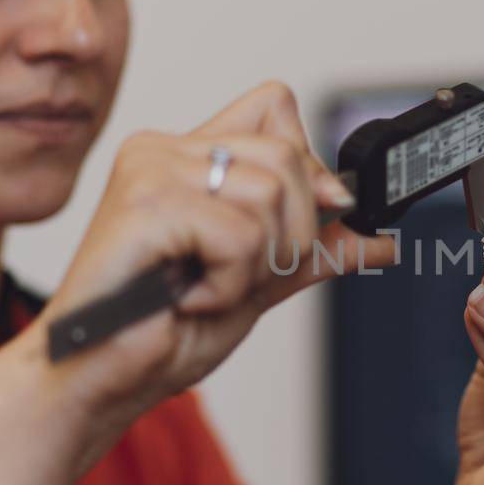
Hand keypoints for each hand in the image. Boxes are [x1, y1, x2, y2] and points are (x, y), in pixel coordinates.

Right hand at [25, 81, 396, 464]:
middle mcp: (165, 150)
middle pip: (288, 155)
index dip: (309, 164)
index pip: (276, 105)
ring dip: (254, 265)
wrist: (103, 379)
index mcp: (188, 156)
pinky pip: (238, 234)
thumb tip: (379, 238)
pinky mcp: (145, 204)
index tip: (313, 217)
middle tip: (236, 274)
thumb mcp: (257, 282)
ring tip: (203, 287)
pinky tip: (186, 298)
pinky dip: (228, 283)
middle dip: (289, 234)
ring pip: (270, 195)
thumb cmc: (159, 331)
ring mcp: (150, 170)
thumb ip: (312, 251)